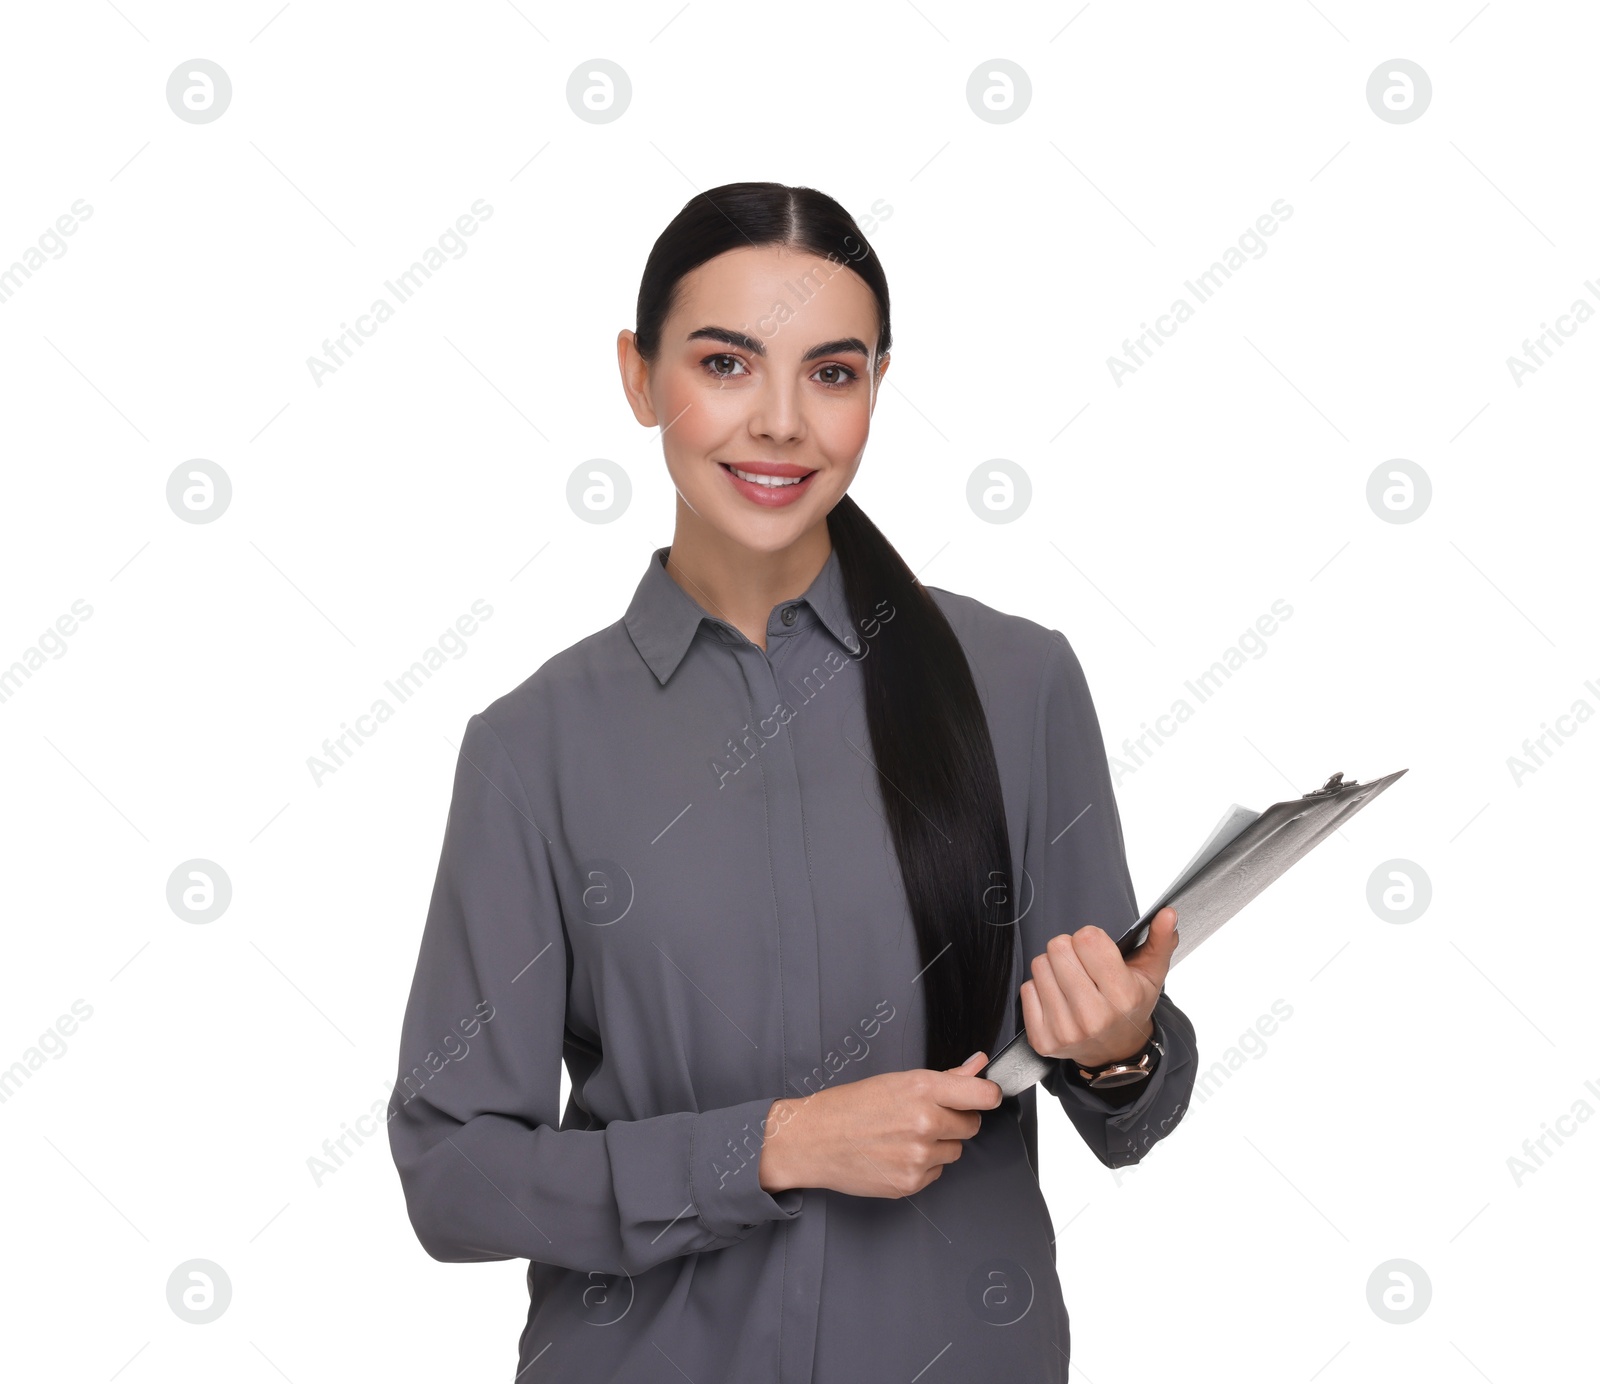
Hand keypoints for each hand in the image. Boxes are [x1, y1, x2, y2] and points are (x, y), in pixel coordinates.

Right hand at [758, 1052, 999, 1198]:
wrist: (813, 1140)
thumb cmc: (850, 1106)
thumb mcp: (896, 1081)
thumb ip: (945, 1077)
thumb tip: (978, 1065)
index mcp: (922, 1089)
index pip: (984, 1095)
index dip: (987, 1096)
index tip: (983, 1097)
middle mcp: (925, 1122)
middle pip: (972, 1125)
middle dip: (956, 1120)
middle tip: (926, 1116)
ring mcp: (919, 1155)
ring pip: (955, 1150)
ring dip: (939, 1144)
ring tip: (904, 1136)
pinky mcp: (911, 1182)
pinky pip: (936, 1172)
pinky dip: (922, 1165)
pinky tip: (896, 1154)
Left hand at [1022, 906, 1178, 1068]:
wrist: (1115, 1050)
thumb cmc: (1130, 1005)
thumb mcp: (1151, 973)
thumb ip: (1160, 940)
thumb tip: (1168, 914)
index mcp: (1123, 996)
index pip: (1087, 939)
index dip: (1090, 938)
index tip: (1097, 951)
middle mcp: (1094, 1017)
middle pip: (1058, 948)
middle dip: (1069, 950)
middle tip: (1082, 966)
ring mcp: (1066, 1031)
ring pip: (1039, 966)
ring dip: (1052, 968)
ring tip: (1071, 982)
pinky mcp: (1043, 1040)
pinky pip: (1026, 989)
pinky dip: (1039, 989)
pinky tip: (1058, 999)